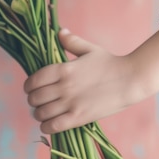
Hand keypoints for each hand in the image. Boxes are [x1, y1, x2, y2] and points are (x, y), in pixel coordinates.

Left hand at [23, 21, 158, 133]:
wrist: (130, 79)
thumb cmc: (110, 63)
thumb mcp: (90, 49)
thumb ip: (71, 42)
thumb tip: (59, 32)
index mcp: (63, 69)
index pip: (33, 80)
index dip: (28, 86)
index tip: (31, 88)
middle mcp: (63, 86)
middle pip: (34, 98)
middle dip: (33, 100)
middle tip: (38, 101)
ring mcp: (70, 103)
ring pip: (41, 113)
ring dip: (39, 114)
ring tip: (44, 112)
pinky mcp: (79, 117)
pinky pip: (53, 126)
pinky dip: (46, 126)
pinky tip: (49, 124)